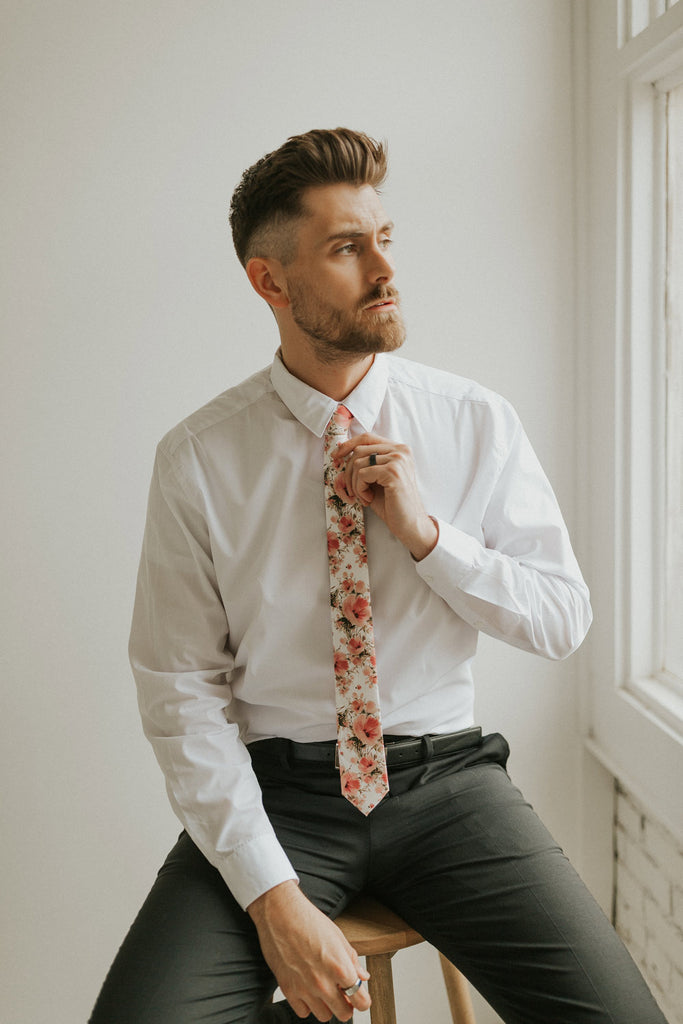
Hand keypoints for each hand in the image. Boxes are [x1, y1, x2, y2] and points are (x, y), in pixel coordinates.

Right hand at [247, 881, 370, 1020]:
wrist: (280, 913)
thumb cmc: (309, 920)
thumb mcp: (338, 936)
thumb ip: (352, 960)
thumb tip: (363, 976)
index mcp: (340, 968)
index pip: (361, 1001)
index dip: (363, 1000)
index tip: (361, 997)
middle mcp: (323, 983)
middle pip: (344, 1014)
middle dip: (347, 1005)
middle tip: (343, 993)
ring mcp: (304, 989)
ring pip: (324, 1016)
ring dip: (327, 1006)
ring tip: (324, 990)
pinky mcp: (288, 990)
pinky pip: (303, 1012)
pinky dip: (307, 1005)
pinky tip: (308, 990)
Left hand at [334, 433, 437, 560]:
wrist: (409, 523)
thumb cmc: (391, 503)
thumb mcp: (375, 479)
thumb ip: (363, 464)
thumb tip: (339, 453)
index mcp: (398, 449)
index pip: (367, 437)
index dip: (348, 444)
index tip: (336, 456)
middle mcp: (400, 450)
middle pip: (359, 450)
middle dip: (348, 472)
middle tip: (352, 490)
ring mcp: (398, 460)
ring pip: (358, 463)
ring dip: (354, 484)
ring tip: (364, 497)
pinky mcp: (393, 472)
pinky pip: (362, 475)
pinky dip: (360, 489)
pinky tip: (369, 499)